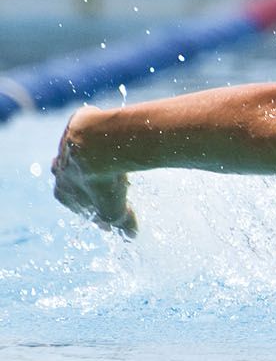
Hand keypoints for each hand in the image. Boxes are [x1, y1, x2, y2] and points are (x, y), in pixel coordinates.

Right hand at [52, 112, 137, 234]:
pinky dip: (103, 134)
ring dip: (97, 157)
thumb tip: (131, 236)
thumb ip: (123, 224)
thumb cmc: (103, 181)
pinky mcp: (78, 124)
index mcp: (62, 191)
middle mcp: (59, 168)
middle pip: (73, 177)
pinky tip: (118, 136)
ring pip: (81, 153)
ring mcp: (66, 146)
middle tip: (109, 182)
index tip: (112, 208)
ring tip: (118, 160)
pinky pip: (91, 130)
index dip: (96, 208)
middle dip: (89, 181)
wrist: (99, 144)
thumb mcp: (115, 210)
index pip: (77, 204)